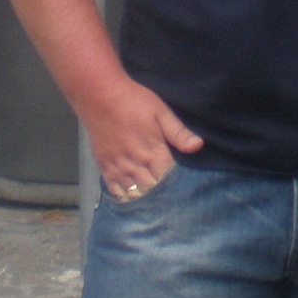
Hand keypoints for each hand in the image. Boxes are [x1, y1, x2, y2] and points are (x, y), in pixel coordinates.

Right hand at [81, 77, 201, 200]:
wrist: (99, 95)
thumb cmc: (134, 101)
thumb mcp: (161, 111)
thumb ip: (178, 132)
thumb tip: (198, 146)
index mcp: (153, 151)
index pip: (168, 178)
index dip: (175, 185)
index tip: (182, 188)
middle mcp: (136, 164)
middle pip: (151, 189)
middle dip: (160, 194)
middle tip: (169, 198)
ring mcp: (118, 167)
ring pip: (133, 192)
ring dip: (143, 197)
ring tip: (152, 202)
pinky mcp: (104, 166)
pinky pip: (114, 189)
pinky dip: (123, 197)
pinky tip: (130, 199)